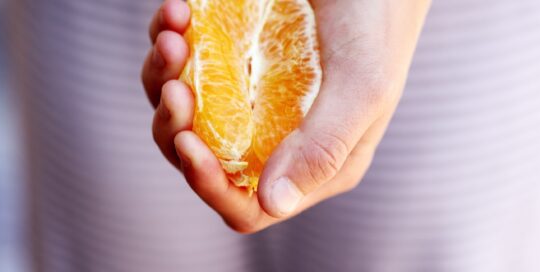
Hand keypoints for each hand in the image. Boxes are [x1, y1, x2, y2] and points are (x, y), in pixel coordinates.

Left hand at [142, 0, 430, 232]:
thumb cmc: (375, 21)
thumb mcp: (362, 87)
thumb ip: (324, 148)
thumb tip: (275, 204)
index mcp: (312, 164)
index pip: (249, 205)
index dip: (211, 185)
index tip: (189, 141)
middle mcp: (275, 138)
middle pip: (203, 160)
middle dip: (176, 126)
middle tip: (177, 78)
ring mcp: (249, 98)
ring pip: (183, 114)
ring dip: (164, 78)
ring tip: (175, 34)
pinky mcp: (232, 60)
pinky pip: (182, 66)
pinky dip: (168, 40)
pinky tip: (180, 12)